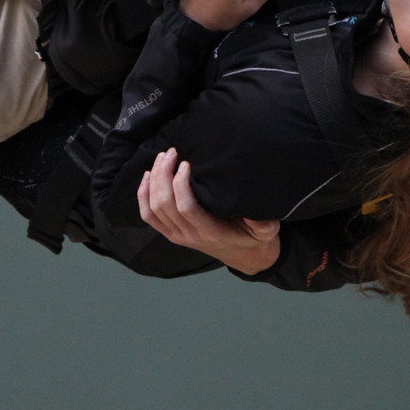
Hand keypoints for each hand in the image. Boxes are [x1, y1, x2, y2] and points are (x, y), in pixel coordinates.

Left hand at [137, 148, 281, 273]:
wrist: (245, 257)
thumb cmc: (255, 238)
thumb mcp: (267, 231)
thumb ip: (264, 223)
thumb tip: (256, 211)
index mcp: (210, 231)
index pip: (186, 207)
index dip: (181, 184)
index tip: (187, 163)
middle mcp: (190, 235)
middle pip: (164, 204)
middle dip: (164, 175)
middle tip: (172, 153)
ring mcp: (177, 236)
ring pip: (154, 208)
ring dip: (154, 181)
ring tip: (162, 158)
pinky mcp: (171, 234)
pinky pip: (148, 216)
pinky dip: (143, 195)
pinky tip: (147, 176)